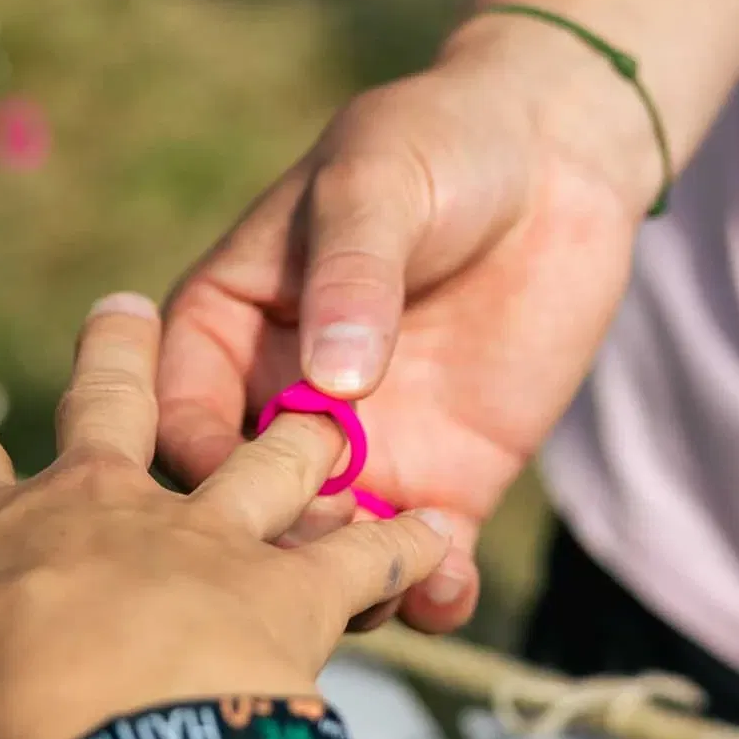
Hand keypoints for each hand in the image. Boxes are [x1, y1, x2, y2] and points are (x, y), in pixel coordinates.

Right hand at [0, 293, 449, 738]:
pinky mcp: (296, 583)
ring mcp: (205, 534)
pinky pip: (365, 555)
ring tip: (325, 422)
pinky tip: (439, 543)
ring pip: (265, 455)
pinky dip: (406, 548)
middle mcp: (102, 508)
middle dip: (114, 353)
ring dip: (298, 437)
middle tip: (122, 308)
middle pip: (107, 403)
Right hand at [157, 14, 649, 631]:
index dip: (200, 459)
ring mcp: (361, 454)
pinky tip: (447, 590)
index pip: (180, 414)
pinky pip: (423, 561)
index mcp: (225, 329)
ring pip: (327, 557)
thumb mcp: (376, 184)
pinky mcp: (443, 482)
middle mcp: (277, 407)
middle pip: (248, 508)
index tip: (240, 484)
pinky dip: (431, 594)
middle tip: (313, 555)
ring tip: (385, 590)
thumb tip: (331, 381)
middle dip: (271, 546)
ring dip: (346, 590)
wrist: (559, 158)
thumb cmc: (436, 144)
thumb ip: (350, 274)